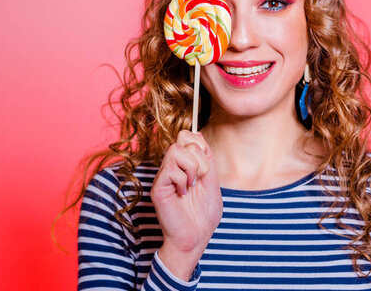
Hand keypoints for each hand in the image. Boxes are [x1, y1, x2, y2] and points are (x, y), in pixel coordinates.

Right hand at [151, 130, 222, 279]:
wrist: (195, 238)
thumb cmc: (203, 215)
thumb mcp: (212, 181)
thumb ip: (207, 158)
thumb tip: (198, 133)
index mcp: (185, 164)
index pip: (188, 135)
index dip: (201, 145)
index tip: (205, 168)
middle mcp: (172, 166)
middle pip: (183, 138)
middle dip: (200, 157)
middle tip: (199, 178)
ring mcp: (164, 176)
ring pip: (176, 149)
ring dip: (192, 168)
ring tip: (191, 185)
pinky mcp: (158, 187)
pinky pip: (170, 169)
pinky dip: (182, 180)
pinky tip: (183, 194)